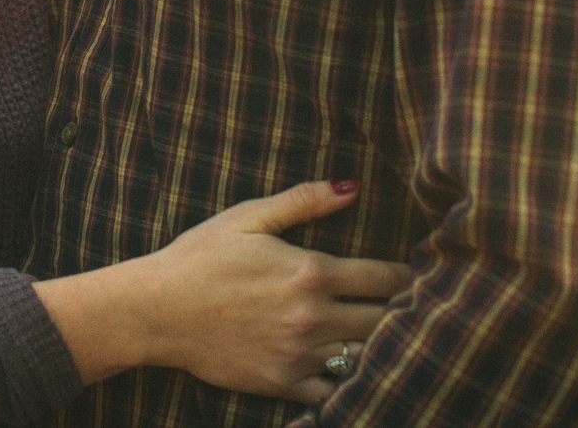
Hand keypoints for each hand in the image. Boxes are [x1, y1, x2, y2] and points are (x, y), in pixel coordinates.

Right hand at [136, 180, 409, 400]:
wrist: (157, 310)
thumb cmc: (200, 257)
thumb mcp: (247, 217)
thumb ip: (304, 201)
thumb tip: (351, 187)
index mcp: (310, 271)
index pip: (384, 278)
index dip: (409, 277)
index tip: (421, 276)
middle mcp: (312, 317)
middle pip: (385, 320)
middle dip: (406, 313)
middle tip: (418, 309)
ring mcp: (299, 354)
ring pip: (366, 356)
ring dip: (383, 346)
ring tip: (394, 337)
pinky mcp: (282, 383)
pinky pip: (335, 391)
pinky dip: (351, 382)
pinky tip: (356, 370)